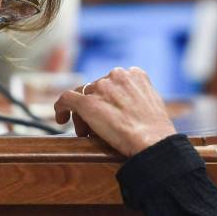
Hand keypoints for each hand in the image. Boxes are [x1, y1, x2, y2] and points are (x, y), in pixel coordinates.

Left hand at [53, 67, 176, 156]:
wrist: (153, 141)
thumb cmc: (155, 130)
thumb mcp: (153, 102)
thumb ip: (137, 96)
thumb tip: (126, 104)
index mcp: (135, 74)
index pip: (112, 82)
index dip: (107, 98)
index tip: (108, 112)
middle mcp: (116, 75)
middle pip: (96, 89)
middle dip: (95, 107)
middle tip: (95, 128)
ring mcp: (101, 88)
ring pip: (83, 96)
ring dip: (83, 114)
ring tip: (86, 132)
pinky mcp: (87, 103)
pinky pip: (66, 99)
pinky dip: (61, 108)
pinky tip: (61, 118)